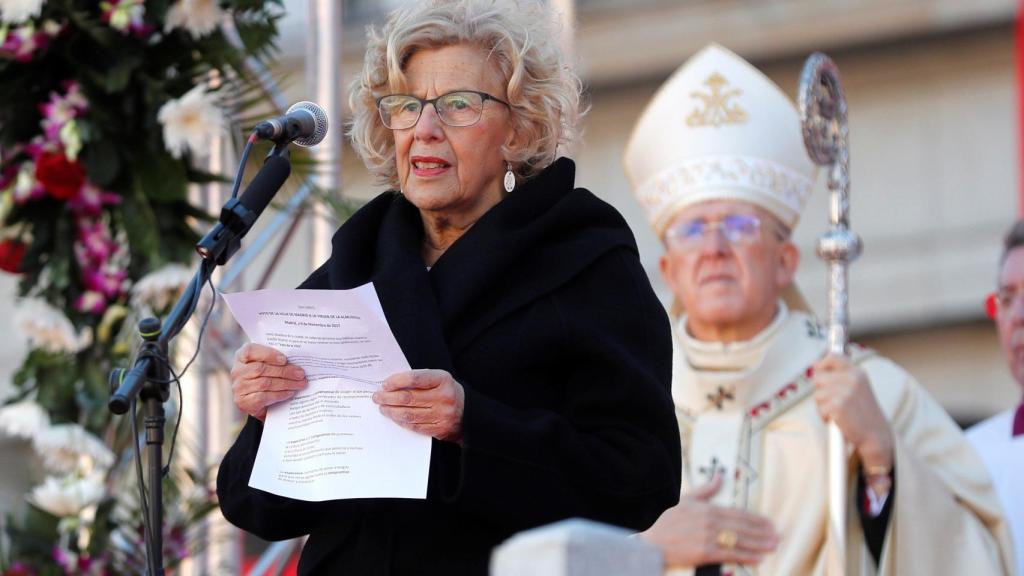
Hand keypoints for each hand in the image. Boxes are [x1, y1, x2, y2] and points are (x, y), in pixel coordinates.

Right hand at [229, 343, 306, 421]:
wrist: (260, 402)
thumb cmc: (267, 376)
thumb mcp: (269, 364)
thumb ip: (277, 359)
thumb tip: (299, 359)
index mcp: (241, 356)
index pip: (250, 351)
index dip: (268, 354)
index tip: (284, 359)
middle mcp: (237, 371)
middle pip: (260, 369)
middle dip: (284, 371)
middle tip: (301, 374)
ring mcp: (238, 387)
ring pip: (264, 383)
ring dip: (286, 383)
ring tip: (300, 383)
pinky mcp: (242, 402)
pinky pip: (263, 397)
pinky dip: (279, 395)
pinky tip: (290, 392)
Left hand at [372, 369, 464, 442]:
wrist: (470, 414)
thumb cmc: (448, 393)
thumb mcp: (440, 380)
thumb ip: (420, 379)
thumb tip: (392, 385)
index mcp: (443, 380)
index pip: (414, 378)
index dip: (396, 381)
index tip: (384, 384)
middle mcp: (444, 397)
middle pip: (409, 398)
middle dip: (388, 398)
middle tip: (377, 397)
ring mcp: (442, 415)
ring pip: (409, 414)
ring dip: (391, 411)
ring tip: (382, 408)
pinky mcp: (440, 430)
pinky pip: (415, 426)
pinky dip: (402, 422)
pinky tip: (394, 417)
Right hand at [640, 472, 777, 566]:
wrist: (650, 542)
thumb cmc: (666, 521)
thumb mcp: (686, 500)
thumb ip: (707, 489)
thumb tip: (720, 475)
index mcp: (707, 508)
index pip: (738, 513)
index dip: (756, 518)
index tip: (769, 523)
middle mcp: (710, 522)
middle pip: (742, 527)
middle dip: (762, 532)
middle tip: (777, 536)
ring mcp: (708, 537)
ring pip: (739, 541)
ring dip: (759, 544)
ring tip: (772, 546)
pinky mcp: (704, 553)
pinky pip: (729, 554)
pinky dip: (745, 557)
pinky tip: (757, 559)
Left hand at [812, 354, 893, 469]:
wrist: (876, 435)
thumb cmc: (863, 413)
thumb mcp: (857, 388)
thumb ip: (838, 375)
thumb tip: (814, 364)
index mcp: (858, 372)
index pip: (833, 357)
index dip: (822, 364)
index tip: (819, 371)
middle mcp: (852, 379)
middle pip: (818, 378)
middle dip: (822, 392)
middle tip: (837, 403)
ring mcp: (845, 392)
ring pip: (817, 395)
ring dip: (823, 406)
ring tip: (839, 413)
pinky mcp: (838, 405)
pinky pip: (820, 409)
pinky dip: (825, 417)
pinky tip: (839, 421)